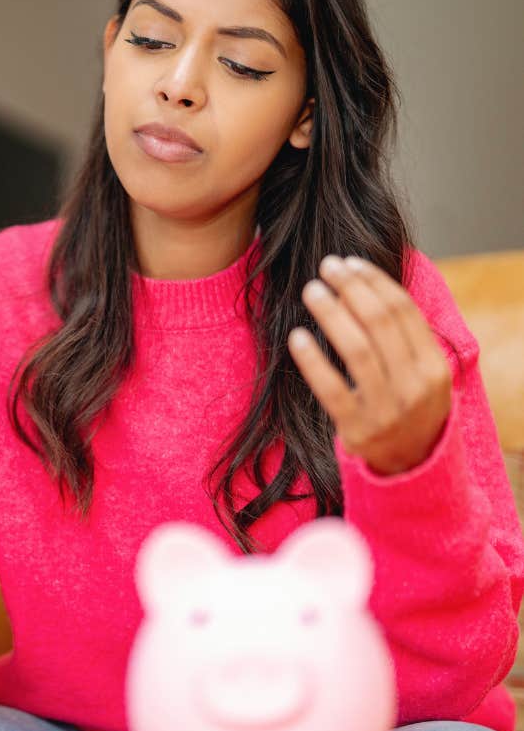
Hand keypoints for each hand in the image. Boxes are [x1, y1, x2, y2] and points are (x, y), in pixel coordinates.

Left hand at [287, 254, 451, 475]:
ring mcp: (386, 410)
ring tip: (311, 290)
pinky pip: (331, 388)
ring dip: (331, 314)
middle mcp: (414, 387)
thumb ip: (405, 336)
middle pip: (380, 323)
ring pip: (356, 350)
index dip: (374, 282)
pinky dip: (313, 360)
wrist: (410, 466)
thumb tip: (368, 281)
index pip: (403, 311)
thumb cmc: (408, 406)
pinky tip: (297, 336)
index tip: (350, 263)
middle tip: (326, 266)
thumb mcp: (422, 373)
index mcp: (433, 367)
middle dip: (351, 288)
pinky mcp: (357, 429)